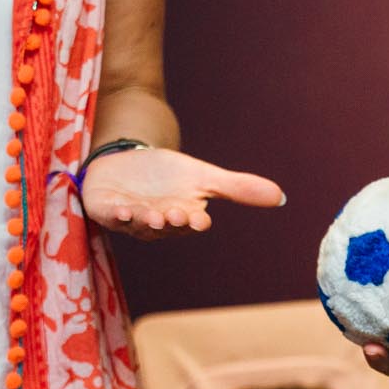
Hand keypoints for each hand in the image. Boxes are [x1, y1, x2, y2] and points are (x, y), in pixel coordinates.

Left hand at [79, 146, 283, 239]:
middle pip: (165, 226)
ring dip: (144, 221)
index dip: (194, 222)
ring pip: (138, 225)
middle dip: (170, 221)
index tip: (201, 219)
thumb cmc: (167, 174)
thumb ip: (239, 188)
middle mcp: (157, 223)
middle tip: (175, 214)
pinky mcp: (106, 210)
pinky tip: (120, 208)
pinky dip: (115, 215)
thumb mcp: (204, 177)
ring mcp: (130, 219)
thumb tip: (281, 197)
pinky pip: (110, 217)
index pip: (191, 223)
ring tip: (151, 214)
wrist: (128, 161)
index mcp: (183, 217)